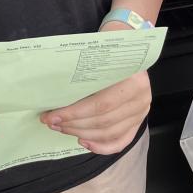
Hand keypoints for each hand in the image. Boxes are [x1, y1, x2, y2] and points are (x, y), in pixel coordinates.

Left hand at [41, 26, 150, 154]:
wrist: (130, 46)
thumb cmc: (110, 48)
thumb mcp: (99, 52)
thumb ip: (84, 71)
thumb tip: (55, 92)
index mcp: (133, 78)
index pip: (100, 104)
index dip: (74, 113)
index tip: (51, 115)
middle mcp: (141, 97)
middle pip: (103, 120)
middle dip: (73, 124)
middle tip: (52, 122)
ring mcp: (141, 111)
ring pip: (109, 132)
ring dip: (82, 133)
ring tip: (62, 128)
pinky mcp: (138, 121)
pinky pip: (120, 140)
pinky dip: (102, 146)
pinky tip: (83, 141)